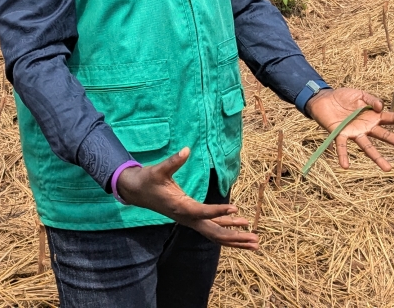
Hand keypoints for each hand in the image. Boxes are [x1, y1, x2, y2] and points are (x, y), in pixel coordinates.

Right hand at [115, 148, 258, 250]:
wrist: (137, 192)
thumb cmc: (148, 180)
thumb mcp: (158, 170)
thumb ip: (172, 162)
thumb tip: (185, 150)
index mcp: (180, 207)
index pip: (202, 212)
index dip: (218, 211)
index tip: (235, 209)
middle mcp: (187, 218)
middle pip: (214, 232)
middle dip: (235, 237)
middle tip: (255, 239)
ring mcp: (190, 220)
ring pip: (215, 234)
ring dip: (235, 238)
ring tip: (255, 241)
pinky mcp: (192, 218)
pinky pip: (213, 228)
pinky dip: (228, 230)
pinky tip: (242, 228)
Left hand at [304, 87, 393, 170]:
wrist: (325, 99)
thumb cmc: (344, 97)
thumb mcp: (360, 94)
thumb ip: (372, 100)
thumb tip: (381, 108)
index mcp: (374, 116)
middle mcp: (367, 127)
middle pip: (386, 136)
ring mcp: (355, 132)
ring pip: (368, 147)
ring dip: (377, 158)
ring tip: (388, 169)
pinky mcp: (340, 134)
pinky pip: (342, 146)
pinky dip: (343, 155)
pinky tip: (345, 166)